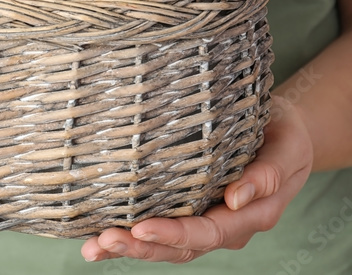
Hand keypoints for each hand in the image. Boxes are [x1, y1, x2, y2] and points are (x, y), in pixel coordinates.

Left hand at [82, 96, 312, 262]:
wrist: (285, 133)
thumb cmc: (284, 135)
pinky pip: (162, 230)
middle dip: (141, 247)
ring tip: (93, 246)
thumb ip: (269, 173)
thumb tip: (236, 197)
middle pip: (182, 247)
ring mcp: (206, 221)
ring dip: (131, 248)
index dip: (174, 233)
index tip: (140, 228)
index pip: (208, 232)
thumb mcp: (288, 147)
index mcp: (251, 214)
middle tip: (103, 241)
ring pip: (168, 245)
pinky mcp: (189, 211)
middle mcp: (226, 225)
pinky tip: (100, 235)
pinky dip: (133, 236)